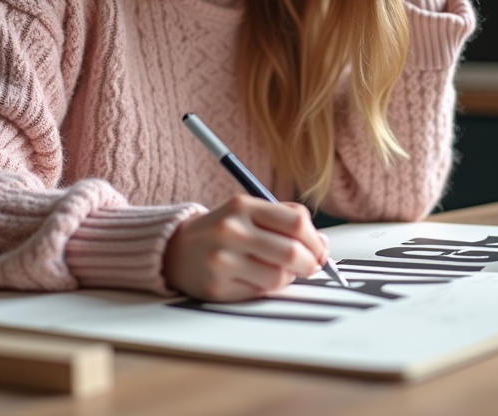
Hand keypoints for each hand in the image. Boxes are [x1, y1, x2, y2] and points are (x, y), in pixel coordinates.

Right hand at [162, 196, 327, 300]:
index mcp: (243, 205)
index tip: (320, 250)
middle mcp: (231, 230)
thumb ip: (285, 219)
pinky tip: (255, 278)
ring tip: (276, 271)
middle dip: (309, 264)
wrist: (175, 250)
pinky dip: (266, 288)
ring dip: (287, 278)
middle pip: (291, 252)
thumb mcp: (249, 211)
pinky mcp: (217, 286)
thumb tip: (322, 243)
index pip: (296, 223)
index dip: (315, 241)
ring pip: (278, 277)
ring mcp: (222, 259)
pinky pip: (259, 293)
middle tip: (310, 266)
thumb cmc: (222, 230)